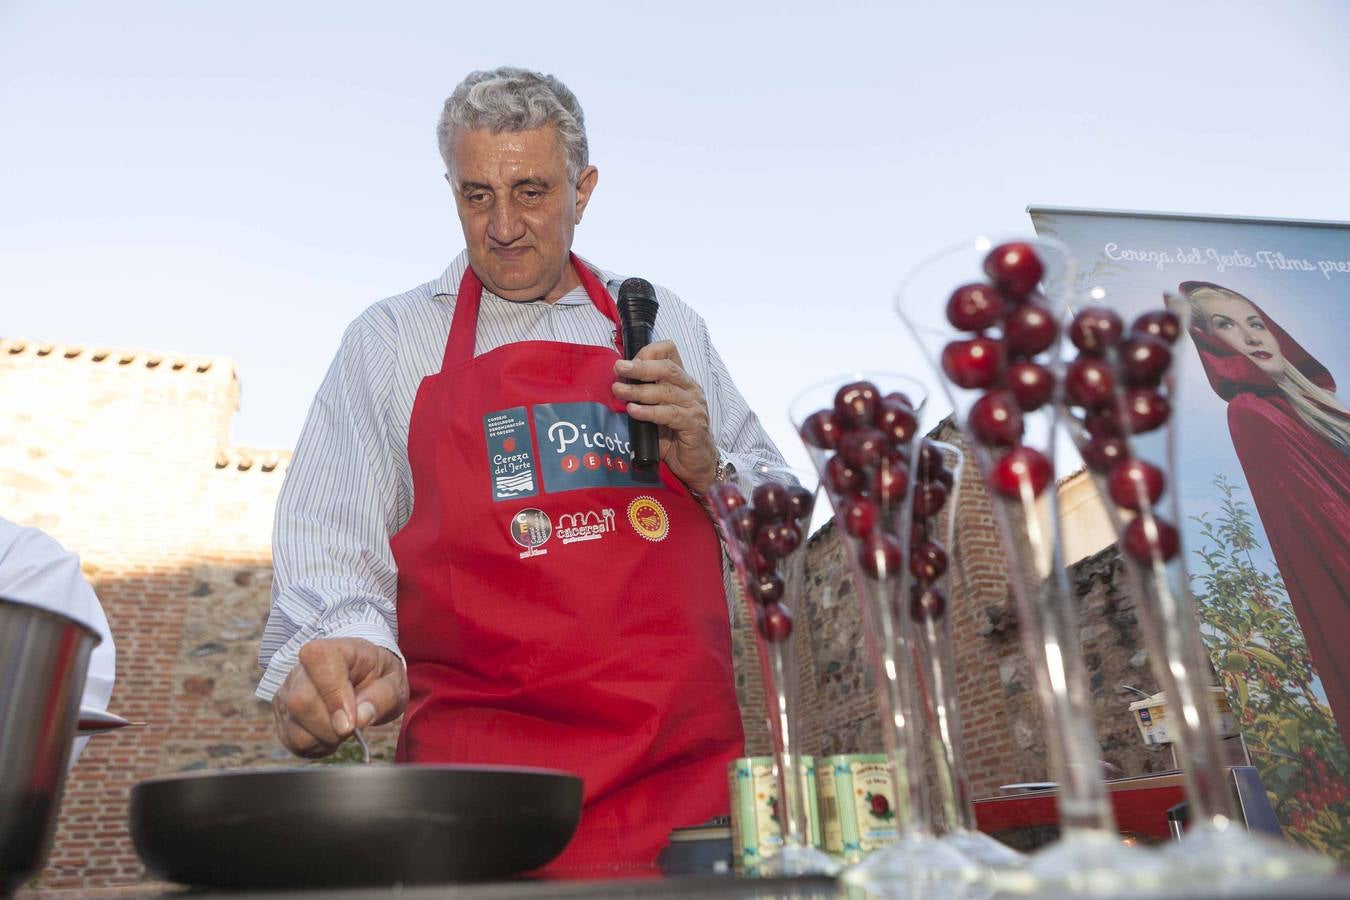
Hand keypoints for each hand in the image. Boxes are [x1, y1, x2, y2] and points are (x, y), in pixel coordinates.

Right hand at [271, 637, 407, 757]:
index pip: (318, 660)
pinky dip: (316, 746)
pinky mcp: (281, 716)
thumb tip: (360, 717)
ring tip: (342, 727)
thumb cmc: (378, 677)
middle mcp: (301, 669)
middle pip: (300, 701)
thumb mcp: (393, 681)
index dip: (334, 694)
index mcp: (333, 650)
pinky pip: (293, 742)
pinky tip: (330, 733)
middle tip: (352, 725)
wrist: (363, 680)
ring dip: (325, 739)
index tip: (352, 719)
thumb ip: (382, 697)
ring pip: (295, 728)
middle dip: (331, 727)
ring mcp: (287, 693)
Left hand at [613, 341, 717, 493]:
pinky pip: (670, 414)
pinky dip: (649, 411)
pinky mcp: (693, 424)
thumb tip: (616, 386)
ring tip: (619, 391)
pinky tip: (634, 411)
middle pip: (667, 368)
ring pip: (666, 391)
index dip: (649, 352)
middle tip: (619, 368)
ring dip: (639, 390)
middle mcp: (690, 390)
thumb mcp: (656, 412)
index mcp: (682, 381)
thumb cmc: (674, 438)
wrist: (697, 465)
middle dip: (640, 367)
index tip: (628, 360)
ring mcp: (694, 406)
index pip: (670, 352)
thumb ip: (643, 398)